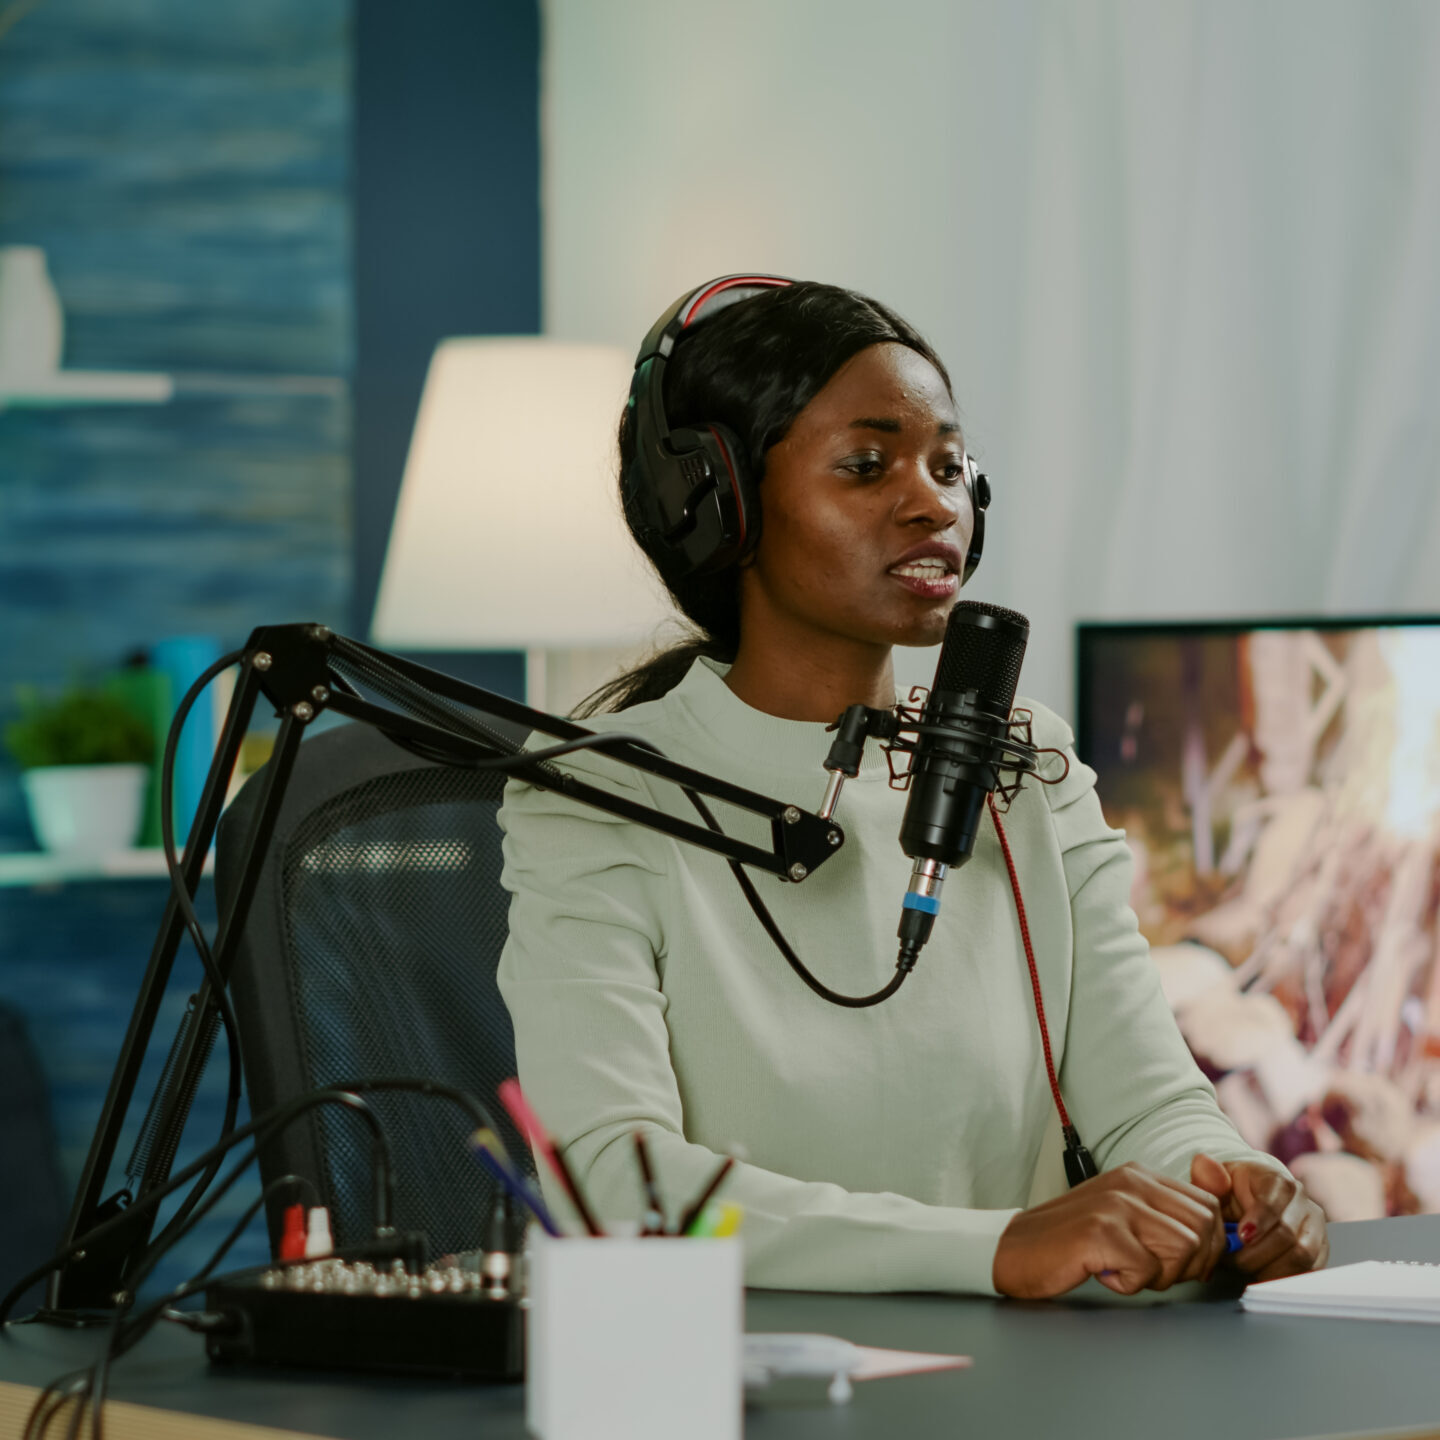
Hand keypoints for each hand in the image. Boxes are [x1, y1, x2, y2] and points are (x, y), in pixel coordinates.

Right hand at [992, 1161, 1226, 1297]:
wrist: (1014, 1250)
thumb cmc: (1072, 1242)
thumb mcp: (1124, 1217)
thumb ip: (1166, 1216)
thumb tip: (1224, 1234)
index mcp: (1139, 1174)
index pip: (1207, 1207)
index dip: (1206, 1246)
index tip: (1179, 1264)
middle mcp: (1131, 1182)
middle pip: (1202, 1229)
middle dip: (1188, 1264)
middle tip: (1149, 1271)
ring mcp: (1115, 1205)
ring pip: (1183, 1249)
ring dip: (1160, 1275)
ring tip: (1125, 1270)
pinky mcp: (1100, 1232)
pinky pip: (1147, 1271)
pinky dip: (1129, 1284)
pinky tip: (1104, 1273)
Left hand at [1189, 1154, 1327, 1280]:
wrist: (1248, 1206)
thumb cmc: (1229, 1195)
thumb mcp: (1213, 1183)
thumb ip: (1206, 1177)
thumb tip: (1203, 1163)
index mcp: (1277, 1180)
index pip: (1275, 1202)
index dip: (1258, 1222)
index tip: (1241, 1236)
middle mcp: (1303, 1202)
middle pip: (1288, 1235)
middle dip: (1256, 1253)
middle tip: (1232, 1260)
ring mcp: (1315, 1227)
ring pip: (1301, 1256)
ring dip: (1269, 1268)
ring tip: (1244, 1267)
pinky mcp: (1320, 1250)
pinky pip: (1309, 1271)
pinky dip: (1283, 1277)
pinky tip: (1261, 1274)